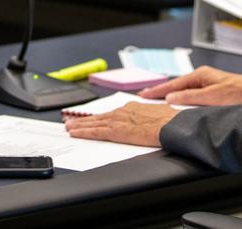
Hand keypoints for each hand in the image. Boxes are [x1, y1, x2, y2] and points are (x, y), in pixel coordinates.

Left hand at [64, 101, 178, 146]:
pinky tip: (75, 132)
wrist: (173, 125)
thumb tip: (149, 120)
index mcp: (133, 108)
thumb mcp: (158, 113)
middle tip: (70, 120)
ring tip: (68, 126)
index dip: (99, 117)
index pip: (111, 113)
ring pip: (94, 123)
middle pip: (99, 116)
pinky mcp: (117, 131)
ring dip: (80, 125)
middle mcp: (123, 112)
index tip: (91, 118)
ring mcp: (119, 120)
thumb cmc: (170, 121)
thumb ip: (148, 116)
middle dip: (84, 119)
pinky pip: (96, 132)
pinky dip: (84, 132)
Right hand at [138, 65, 241, 106]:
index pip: (172, 84)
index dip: (156, 91)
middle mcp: (203, 77)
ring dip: (170, 96)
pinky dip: (182, 99)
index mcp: (200, 75)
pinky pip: (192, 95)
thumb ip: (189, 98)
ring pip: (184, 91)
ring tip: (157, 101)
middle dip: (160, 92)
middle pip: (176, 86)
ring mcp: (209, 84)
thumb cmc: (240, 93)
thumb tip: (169, 98)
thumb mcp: (212, 97)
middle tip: (143, 97)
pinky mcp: (215, 92)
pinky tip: (180, 105)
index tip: (142, 95)